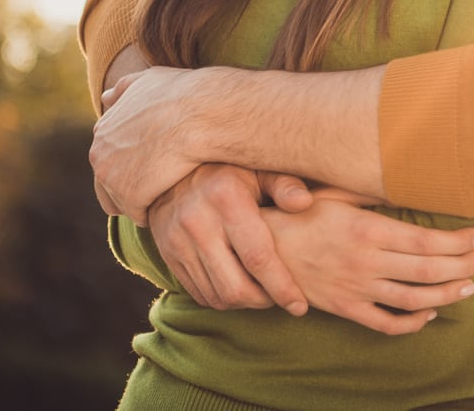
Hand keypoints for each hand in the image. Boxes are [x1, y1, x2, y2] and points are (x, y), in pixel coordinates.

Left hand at [91, 66, 209, 222]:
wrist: (200, 114)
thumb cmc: (183, 95)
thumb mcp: (149, 81)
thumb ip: (125, 89)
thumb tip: (106, 98)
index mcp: (102, 131)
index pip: (108, 160)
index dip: (131, 165)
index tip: (154, 165)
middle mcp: (98, 154)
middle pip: (108, 185)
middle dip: (132, 186)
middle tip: (161, 183)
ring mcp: (111, 178)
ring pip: (122, 203)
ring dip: (142, 201)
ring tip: (168, 193)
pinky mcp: (129, 197)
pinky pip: (140, 215)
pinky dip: (155, 212)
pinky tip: (173, 201)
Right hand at [148, 164, 307, 315]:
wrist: (174, 168)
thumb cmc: (231, 170)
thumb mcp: (259, 168)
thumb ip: (285, 185)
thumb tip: (304, 203)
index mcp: (226, 197)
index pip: (257, 257)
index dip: (282, 287)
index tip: (299, 306)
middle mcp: (197, 221)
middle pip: (235, 287)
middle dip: (263, 301)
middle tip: (279, 296)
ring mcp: (177, 240)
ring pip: (217, 296)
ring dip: (244, 303)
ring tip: (261, 290)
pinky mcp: (168, 255)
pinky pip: (199, 294)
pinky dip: (222, 299)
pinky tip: (238, 284)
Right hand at [262, 194, 473, 335]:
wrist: (262, 248)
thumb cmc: (300, 214)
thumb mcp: (336, 193)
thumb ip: (372, 192)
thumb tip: (408, 183)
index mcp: (367, 229)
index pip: (426, 240)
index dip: (459, 242)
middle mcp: (365, 261)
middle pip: (428, 270)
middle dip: (464, 267)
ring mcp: (356, 288)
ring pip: (413, 299)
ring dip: (447, 294)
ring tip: (469, 287)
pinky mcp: (345, 308)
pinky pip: (386, 323)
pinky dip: (412, 322)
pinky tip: (428, 313)